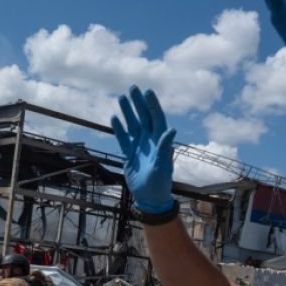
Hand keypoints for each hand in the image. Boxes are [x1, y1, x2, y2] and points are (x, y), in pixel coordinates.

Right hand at [110, 86, 176, 213]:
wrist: (149, 197)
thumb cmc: (160, 183)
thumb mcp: (163, 166)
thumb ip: (165, 147)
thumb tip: (171, 129)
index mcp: (160, 141)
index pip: (156, 118)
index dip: (152, 105)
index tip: (147, 92)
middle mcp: (149, 140)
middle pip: (144, 117)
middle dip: (139, 103)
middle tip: (133, 87)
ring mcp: (139, 146)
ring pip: (132, 124)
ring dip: (128, 112)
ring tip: (122, 97)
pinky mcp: (129, 154)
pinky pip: (123, 138)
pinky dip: (119, 128)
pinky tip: (114, 117)